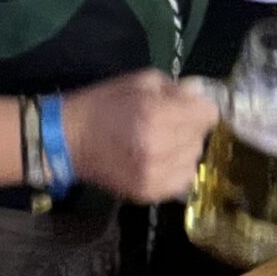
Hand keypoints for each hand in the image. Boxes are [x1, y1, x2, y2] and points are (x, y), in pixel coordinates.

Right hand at [63, 71, 221, 203]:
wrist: (67, 141)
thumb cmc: (103, 105)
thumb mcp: (139, 82)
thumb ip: (175, 88)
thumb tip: (200, 95)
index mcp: (156, 115)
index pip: (209, 114)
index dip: (200, 108)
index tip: (188, 107)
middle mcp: (159, 147)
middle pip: (201, 137)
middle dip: (191, 128)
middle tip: (170, 124)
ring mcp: (155, 174)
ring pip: (194, 160)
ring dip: (184, 150)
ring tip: (163, 143)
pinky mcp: (149, 193)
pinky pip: (182, 181)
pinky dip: (176, 170)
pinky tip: (160, 161)